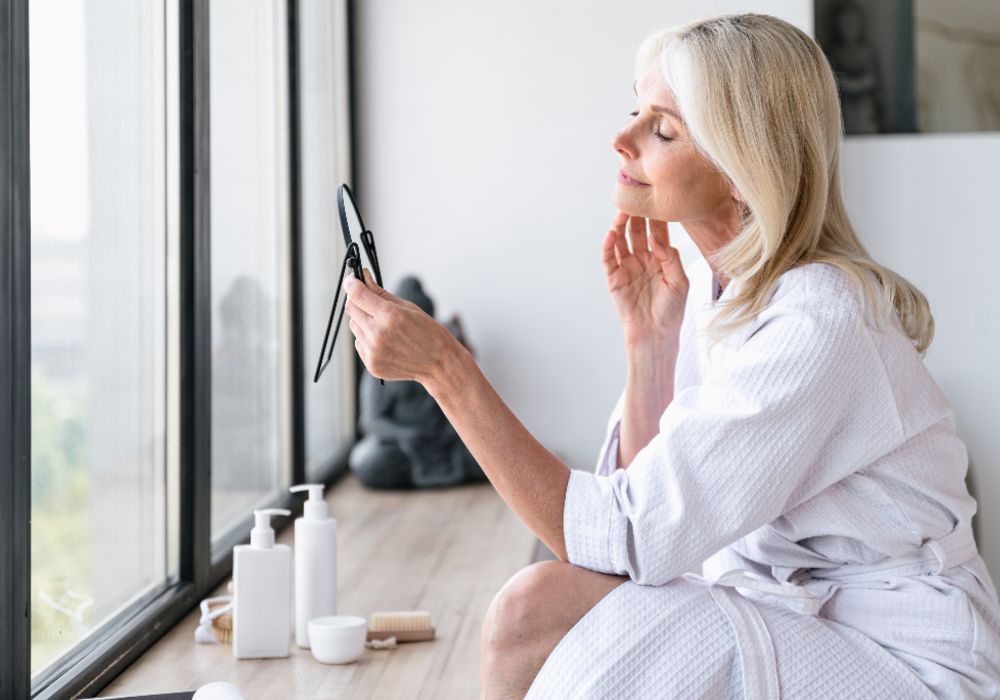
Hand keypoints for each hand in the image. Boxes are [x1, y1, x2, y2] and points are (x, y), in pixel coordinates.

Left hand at [344, 269, 457, 383]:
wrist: (439, 363)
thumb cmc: (428, 332)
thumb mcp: (407, 307)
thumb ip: (381, 293)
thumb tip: (363, 277)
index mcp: (390, 316)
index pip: (357, 294)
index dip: (351, 283)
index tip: (351, 279)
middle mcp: (378, 335)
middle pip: (351, 309)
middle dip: (357, 300)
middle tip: (369, 300)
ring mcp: (373, 352)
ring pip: (354, 326)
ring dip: (363, 320)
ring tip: (384, 326)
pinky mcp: (371, 365)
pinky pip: (359, 343)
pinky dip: (367, 338)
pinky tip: (385, 341)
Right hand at [602, 211, 688, 346]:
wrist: (655, 334)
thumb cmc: (671, 311)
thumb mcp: (679, 282)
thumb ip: (670, 257)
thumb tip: (656, 237)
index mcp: (661, 259)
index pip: (657, 232)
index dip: (656, 217)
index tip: (655, 199)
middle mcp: (643, 259)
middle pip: (637, 232)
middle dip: (637, 216)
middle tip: (636, 199)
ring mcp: (627, 267)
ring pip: (621, 240)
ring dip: (621, 225)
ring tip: (623, 211)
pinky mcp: (614, 278)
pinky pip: (609, 257)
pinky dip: (608, 244)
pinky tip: (612, 233)